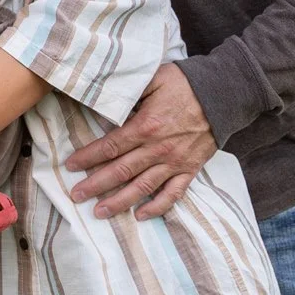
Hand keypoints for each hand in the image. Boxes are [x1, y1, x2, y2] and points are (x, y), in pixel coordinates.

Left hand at [64, 62, 216, 219]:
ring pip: (142, 187)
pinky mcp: (190, 170)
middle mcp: (158, 149)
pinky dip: (157, 207)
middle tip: (76, 196)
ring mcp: (175, 162)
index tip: (71, 166)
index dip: (89, 157)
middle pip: (121, 171)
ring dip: (119, 202)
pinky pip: (173, 194)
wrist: (224, 95)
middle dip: (96, 185)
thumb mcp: (154, 78)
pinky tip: (141, 215)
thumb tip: (107, 103)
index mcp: (146, 126)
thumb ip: (130, 92)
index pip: (110, 146)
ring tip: (100, 212)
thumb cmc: (186, 83)